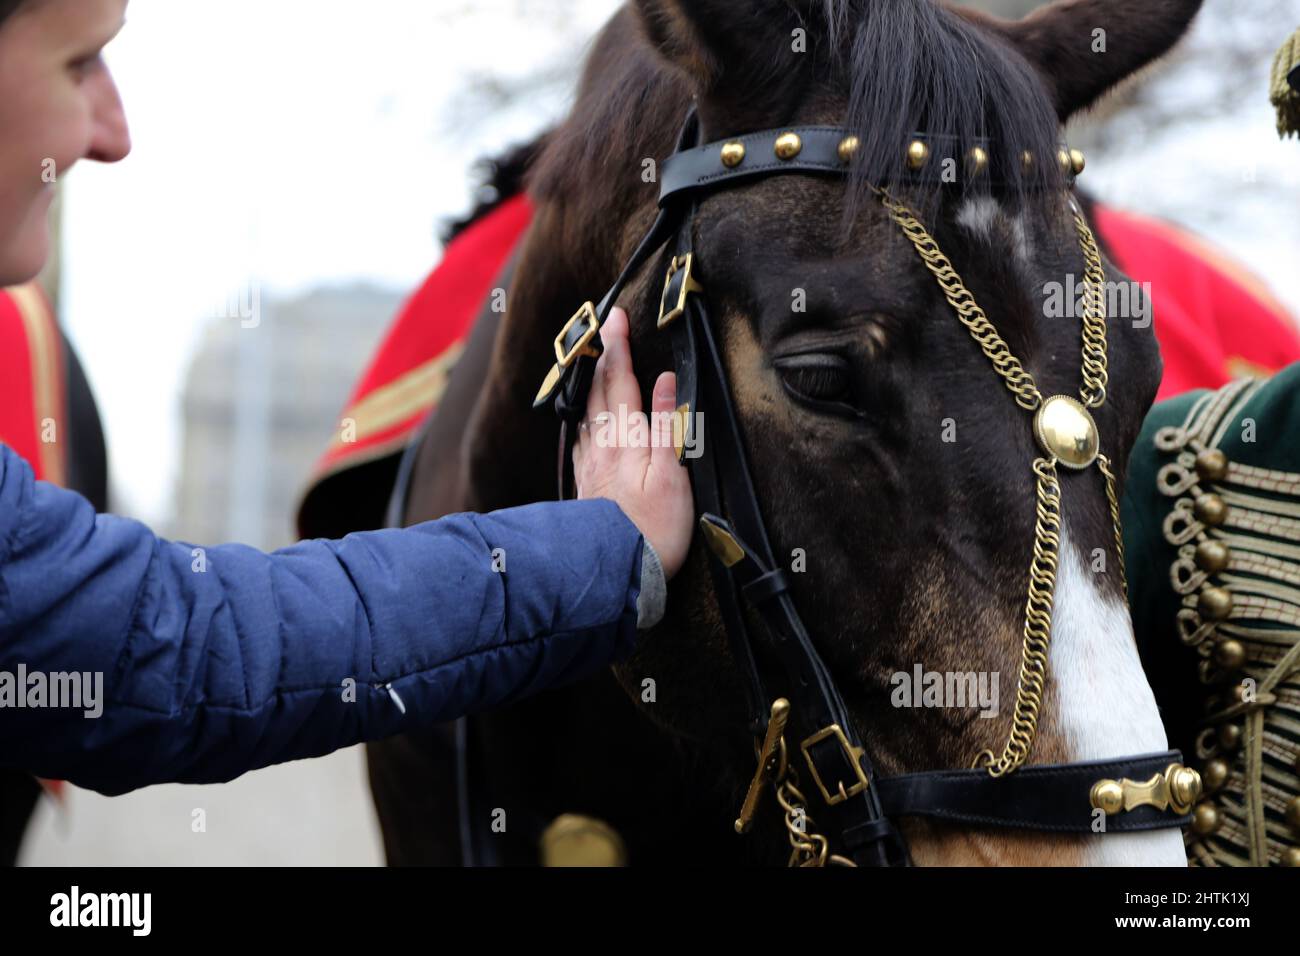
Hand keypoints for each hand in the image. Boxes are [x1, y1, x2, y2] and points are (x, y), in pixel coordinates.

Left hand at [574, 307, 693, 578]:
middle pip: (599, 391)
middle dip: (603, 357)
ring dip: (590, 383)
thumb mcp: (673, 475)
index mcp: (626, 439)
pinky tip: (585, 419)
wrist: (618, 571)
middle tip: (604, 327)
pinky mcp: (587, 484)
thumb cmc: (655, 528)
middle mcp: (602, 447)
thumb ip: (668, 425)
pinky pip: (583, 437)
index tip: (617, 317)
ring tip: (593, 363)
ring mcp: (591, 465)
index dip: (620, 348)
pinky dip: (585, 416)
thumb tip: (667, 382)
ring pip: (586, 412)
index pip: (622, 381)